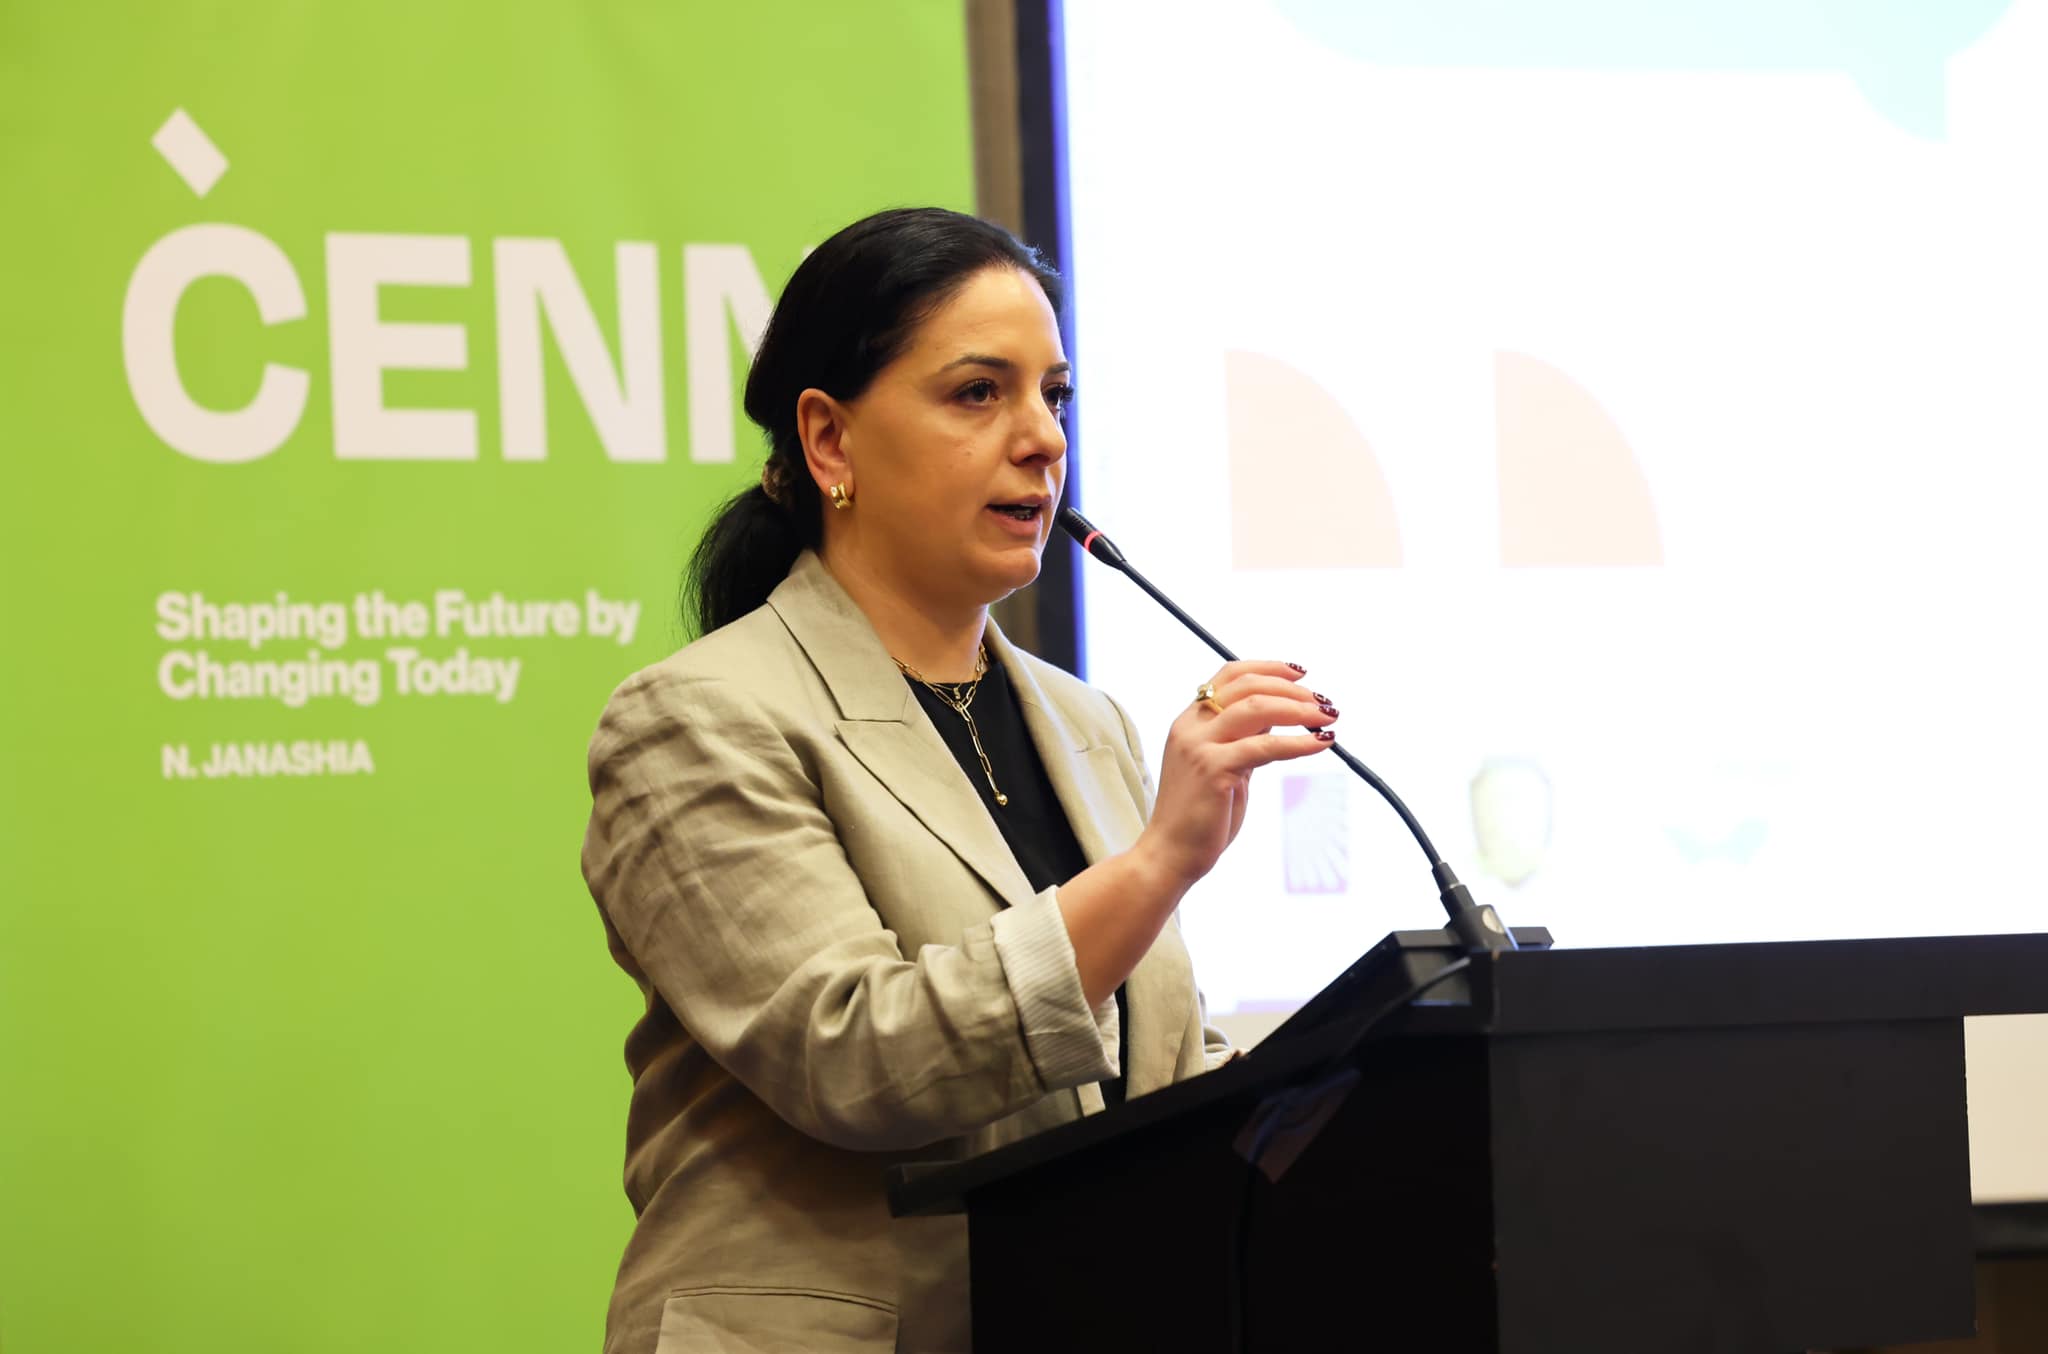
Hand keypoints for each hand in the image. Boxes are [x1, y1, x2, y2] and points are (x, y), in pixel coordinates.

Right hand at [1133, 660, 1337, 892]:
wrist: (1170, 853)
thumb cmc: (1199, 816)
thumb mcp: (1222, 766)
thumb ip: (1243, 740)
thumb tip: (1278, 717)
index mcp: (1190, 721)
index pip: (1230, 675)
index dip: (1268, 668)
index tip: (1300, 673)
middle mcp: (1191, 727)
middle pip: (1247, 686)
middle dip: (1292, 689)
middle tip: (1324, 704)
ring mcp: (1200, 746)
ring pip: (1257, 708)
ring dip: (1300, 709)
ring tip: (1327, 719)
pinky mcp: (1214, 769)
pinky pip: (1266, 746)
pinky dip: (1299, 742)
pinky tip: (1320, 743)